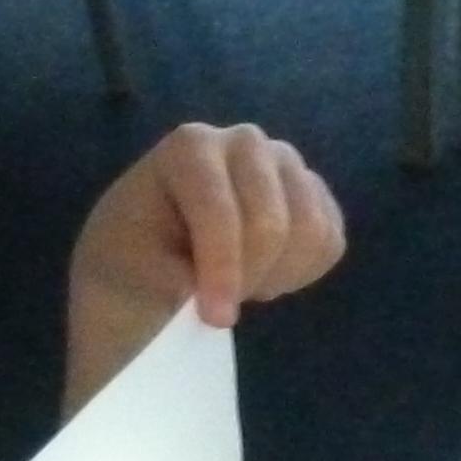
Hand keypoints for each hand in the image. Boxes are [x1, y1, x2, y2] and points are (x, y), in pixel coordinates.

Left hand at [67, 124, 346, 412]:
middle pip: (271, 223)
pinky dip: (302, 271)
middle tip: (219, 303)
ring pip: (312, 230)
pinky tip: (264, 274)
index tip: (214, 319)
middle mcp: (244, 141)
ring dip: (277, 274)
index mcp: (190, 148)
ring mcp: (285, 163)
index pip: (219, 211)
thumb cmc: (132, 262)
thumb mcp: (130, 271)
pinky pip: (331, 241)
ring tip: (239, 284)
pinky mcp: (313, 193)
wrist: (150, 262)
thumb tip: (211, 292)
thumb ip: (171, 277)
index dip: (222, 271)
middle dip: (248, 276)